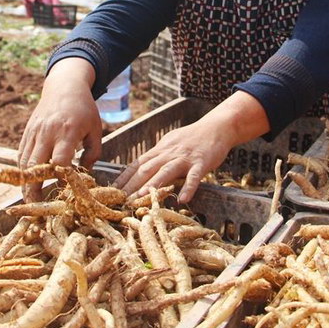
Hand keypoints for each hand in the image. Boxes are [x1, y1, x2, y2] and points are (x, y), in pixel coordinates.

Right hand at [17, 58, 100, 201]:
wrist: (64, 86)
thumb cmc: (85, 110)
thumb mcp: (96, 129)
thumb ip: (93, 153)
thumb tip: (85, 176)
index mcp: (68, 131)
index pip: (59, 160)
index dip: (60, 178)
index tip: (64, 192)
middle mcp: (47, 132)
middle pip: (35, 166)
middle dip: (34, 189)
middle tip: (36, 209)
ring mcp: (34, 132)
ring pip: (24, 163)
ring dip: (25, 184)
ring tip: (29, 202)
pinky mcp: (27, 133)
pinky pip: (21, 155)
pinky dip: (22, 171)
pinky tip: (26, 184)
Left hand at [113, 91, 269, 202]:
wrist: (216, 127)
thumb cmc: (192, 137)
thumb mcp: (170, 143)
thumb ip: (157, 156)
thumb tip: (140, 169)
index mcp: (160, 150)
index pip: (137, 164)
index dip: (124, 177)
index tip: (112, 190)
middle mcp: (169, 153)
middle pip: (147, 169)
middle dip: (132, 184)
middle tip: (121, 200)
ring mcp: (185, 158)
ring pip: (166, 171)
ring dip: (153, 184)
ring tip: (142, 197)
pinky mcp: (202, 163)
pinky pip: (194, 176)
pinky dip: (188, 188)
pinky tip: (183, 199)